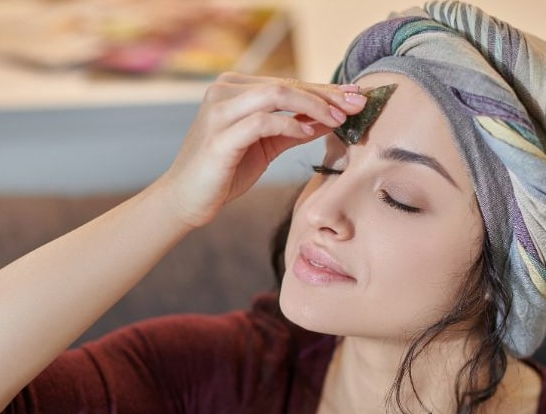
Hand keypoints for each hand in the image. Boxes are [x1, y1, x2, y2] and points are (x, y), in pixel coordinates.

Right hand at [158, 72, 366, 227]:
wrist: (186, 200)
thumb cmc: (225, 171)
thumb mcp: (266, 145)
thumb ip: (295, 128)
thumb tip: (334, 117)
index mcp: (234, 88)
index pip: (287, 82)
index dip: (325, 89)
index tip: (357, 96)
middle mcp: (223, 91)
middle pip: (286, 84)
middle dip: (327, 94)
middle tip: (358, 104)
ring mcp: (219, 111)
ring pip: (276, 94)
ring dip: (314, 105)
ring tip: (340, 119)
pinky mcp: (219, 136)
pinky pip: (263, 121)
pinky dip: (291, 125)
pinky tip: (311, 132)